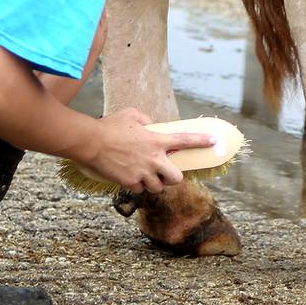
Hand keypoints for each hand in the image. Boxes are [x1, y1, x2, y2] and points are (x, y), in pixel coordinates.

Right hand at [87, 107, 216, 193]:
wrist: (91, 142)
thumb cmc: (110, 126)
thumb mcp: (132, 114)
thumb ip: (146, 119)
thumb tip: (150, 125)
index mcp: (157, 140)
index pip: (185, 140)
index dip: (202, 141)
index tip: (214, 142)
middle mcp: (154, 159)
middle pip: (176, 178)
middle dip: (172, 178)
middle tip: (164, 173)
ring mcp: (143, 173)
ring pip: (157, 187)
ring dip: (152, 183)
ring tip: (141, 174)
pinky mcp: (130, 183)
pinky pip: (139, 190)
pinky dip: (135, 185)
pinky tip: (127, 177)